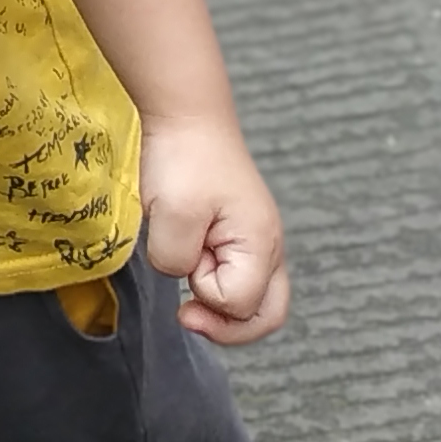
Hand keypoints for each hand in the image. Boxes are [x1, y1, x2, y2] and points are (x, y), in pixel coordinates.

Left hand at [136, 116, 288, 345]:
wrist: (187, 115)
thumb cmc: (184, 159)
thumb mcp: (171, 215)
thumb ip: (176, 260)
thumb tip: (182, 275)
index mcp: (261, 245)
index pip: (239, 304)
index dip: (205, 292)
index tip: (186, 260)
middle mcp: (269, 249)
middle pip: (266, 316)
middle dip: (226, 326)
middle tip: (186, 313)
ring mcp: (257, 242)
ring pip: (253, 300)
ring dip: (217, 300)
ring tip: (189, 271)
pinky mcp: (239, 235)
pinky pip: (237, 276)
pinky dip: (212, 278)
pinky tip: (190, 257)